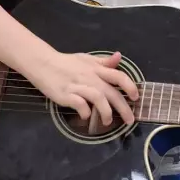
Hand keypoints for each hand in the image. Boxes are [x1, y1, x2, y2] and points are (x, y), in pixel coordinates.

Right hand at [24, 50, 138, 126]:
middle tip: (130, 120)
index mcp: (96, 68)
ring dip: (106, 112)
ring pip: (98, 98)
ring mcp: (78, 86)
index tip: (136, 97)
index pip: (118, 76)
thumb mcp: (87, 58)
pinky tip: (87, 116)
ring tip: (107, 122)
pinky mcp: (66, 94)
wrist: (42, 63)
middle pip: (111, 92)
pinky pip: (80, 104)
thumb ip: (103, 61)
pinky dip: (86, 111)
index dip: (130, 87)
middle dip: (123, 108)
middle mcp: (90, 77)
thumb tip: (119, 57)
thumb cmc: (66, 63)